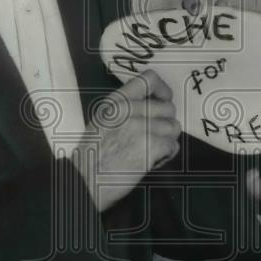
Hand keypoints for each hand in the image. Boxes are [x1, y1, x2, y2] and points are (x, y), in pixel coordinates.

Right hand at [73, 69, 180, 211]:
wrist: (86, 181)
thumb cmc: (93, 155)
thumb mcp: (102, 119)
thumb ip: (126, 108)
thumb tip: (153, 104)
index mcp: (116, 101)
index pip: (149, 79)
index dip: (163, 90)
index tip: (164, 100)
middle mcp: (129, 110)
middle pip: (168, 107)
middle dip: (166, 123)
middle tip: (155, 136)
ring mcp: (140, 127)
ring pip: (173, 127)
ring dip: (167, 140)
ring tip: (151, 150)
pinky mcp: (149, 147)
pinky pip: (173, 145)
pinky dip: (167, 154)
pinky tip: (153, 160)